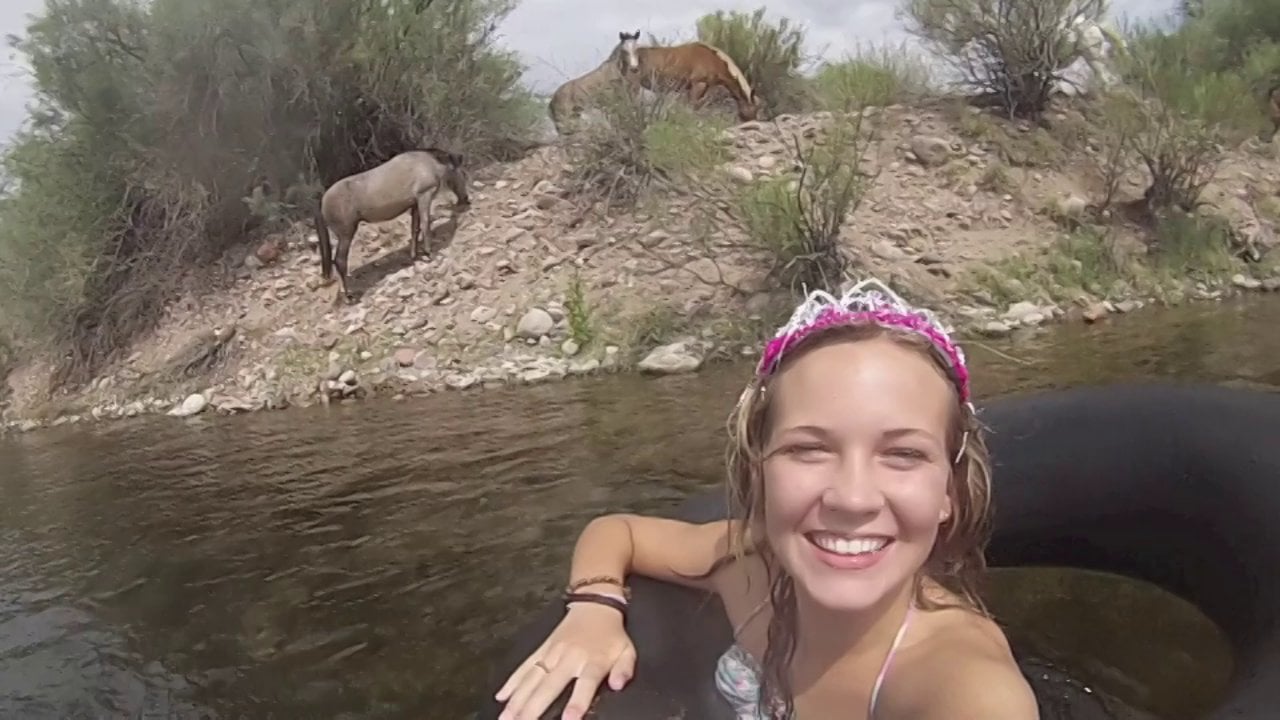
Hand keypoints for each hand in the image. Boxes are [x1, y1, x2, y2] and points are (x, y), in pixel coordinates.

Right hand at [494, 602, 636, 719]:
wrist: (595, 606)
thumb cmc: (611, 635)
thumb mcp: (627, 650)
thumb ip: (625, 669)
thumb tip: (618, 684)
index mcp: (593, 659)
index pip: (585, 683)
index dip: (577, 702)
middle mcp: (569, 657)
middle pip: (549, 685)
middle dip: (534, 708)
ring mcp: (552, 652)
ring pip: (532, 679)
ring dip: (517, 699)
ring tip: (505, 718)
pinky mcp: (542, 649)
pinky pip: (525, 666)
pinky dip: (512, 682)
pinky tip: (501, 696)